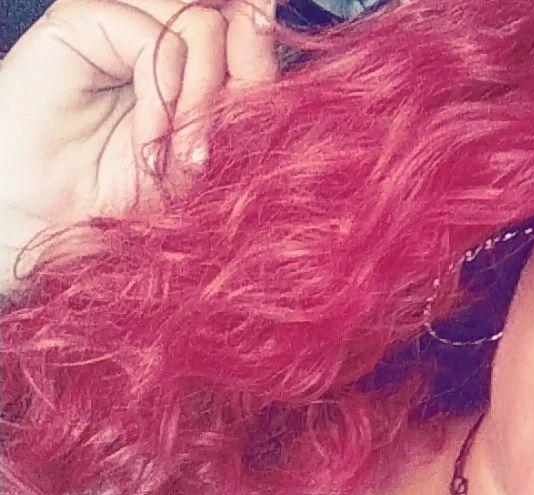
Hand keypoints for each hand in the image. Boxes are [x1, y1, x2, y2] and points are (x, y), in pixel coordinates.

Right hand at [0, 0, 279, 287]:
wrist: (56, 223)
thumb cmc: (127, 194)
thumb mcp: (211, 150)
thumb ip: (245, 85)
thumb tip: (262, 17)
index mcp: (191, 57)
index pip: (244, 25)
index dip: (261, 36)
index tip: (265, 52)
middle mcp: (158, 31)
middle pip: (230, 21)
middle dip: (239, 88)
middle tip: (205, 152)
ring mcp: (122, 23)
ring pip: (205, 25)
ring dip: (203, 101)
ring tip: (178, 155)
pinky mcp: (83, 21)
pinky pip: (159, 41)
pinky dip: (164, 99)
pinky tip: (149, 142)